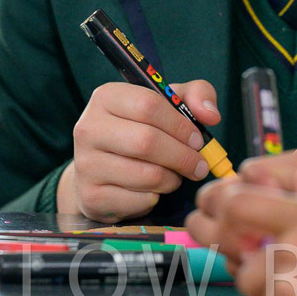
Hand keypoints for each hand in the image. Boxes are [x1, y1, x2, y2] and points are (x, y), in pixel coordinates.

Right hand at [58, 78, 219, 222]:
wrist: (103, 169)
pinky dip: (156, 197)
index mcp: (106, 97)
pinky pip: (139, 200)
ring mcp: (86, 164)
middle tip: (199, 164)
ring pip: (146, 174)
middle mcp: (89, 128)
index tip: (197, 139)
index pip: (149, 105)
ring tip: (175, 175)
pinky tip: (153, 189)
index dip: (180, 125)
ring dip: (172, 178)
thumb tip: (210, 115)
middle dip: (182, 156)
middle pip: (147, 141)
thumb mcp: (168, 104)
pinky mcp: (91, 196)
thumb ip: (196, 96)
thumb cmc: (141, 129)